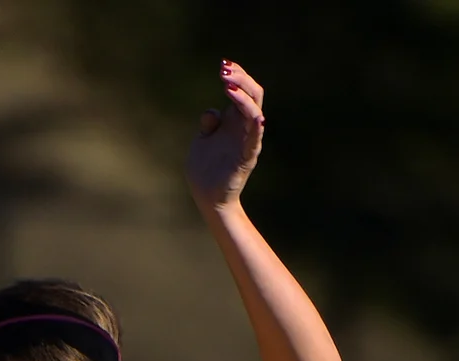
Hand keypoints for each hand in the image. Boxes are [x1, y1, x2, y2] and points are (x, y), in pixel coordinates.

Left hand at [185, 60, 264, 211]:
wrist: (207, 198)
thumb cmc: (205, 169)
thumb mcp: (202, 141)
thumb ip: (209, 125)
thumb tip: (211, 113)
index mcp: (234, 121)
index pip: (243, 90)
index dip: (237, 75)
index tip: (224, 65)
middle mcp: (243, 128)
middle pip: (253, 95)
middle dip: (241, 79)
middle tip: (224, 72)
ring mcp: (247, 141)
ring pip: (255, 112)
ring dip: (243, 96)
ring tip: (227, 85)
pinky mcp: (246, 157)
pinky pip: (255, 139)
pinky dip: (255, 126)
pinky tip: (255, 116)